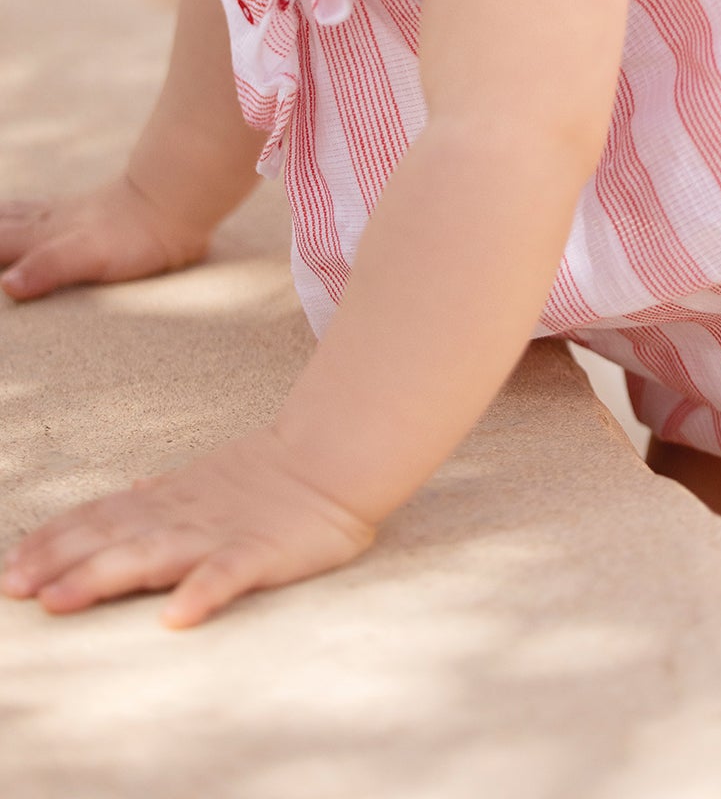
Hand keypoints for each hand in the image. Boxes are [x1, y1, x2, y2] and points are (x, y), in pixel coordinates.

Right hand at [0, 174, 208, 301]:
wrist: (174, 201)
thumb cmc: (132, 235)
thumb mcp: (87, 257)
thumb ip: (47, 269)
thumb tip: (6, 285)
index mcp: (38, 237)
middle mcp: (44, 223)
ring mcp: (64, 214)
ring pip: (16, 213)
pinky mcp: (84, 212)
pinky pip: (39, 208)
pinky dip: (21, 209)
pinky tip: (30, 211)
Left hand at [0, 427, 375, 627]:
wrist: (336, 456)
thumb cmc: (271, 475)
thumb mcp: (207, 479)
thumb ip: (164, 491)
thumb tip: (127, 488)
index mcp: (170, 500)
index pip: (100, 518)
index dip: (53, 541)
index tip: (10, 568)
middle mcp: (183, 516)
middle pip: (112, 539)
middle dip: (59, 562)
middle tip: (14, 588)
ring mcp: (220, 533)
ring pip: (153, 555)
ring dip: (103, 575)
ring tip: (61, 600)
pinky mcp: (261, 552)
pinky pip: (228, 574)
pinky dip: (201, 592)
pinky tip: (176, 615)